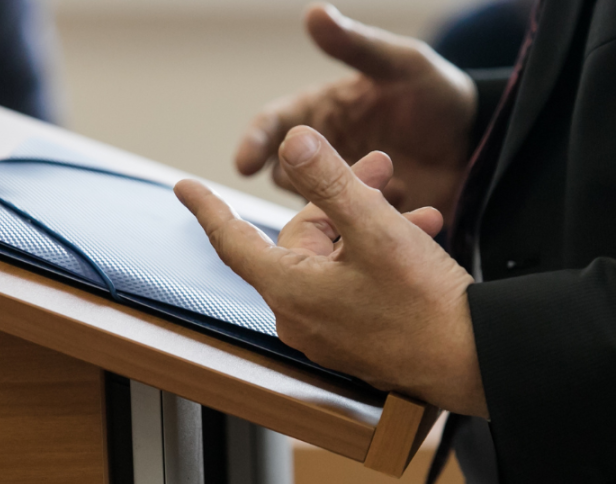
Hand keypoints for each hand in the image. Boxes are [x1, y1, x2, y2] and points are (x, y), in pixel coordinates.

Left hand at [177, 127, 487, 417]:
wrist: (470, 362)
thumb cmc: (423, 303)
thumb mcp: (375, 230)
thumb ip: (330, 182)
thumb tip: (293, 142)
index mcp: (289, 289)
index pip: (233, 240)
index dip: (208, 208)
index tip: (185, 188)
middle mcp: (298, 315)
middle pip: (302, 240)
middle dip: (341, 200)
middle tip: (384, 172)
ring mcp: (325, 331)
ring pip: (333, 258)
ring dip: (369, 226)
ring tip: (416, 211)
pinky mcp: (351, 339)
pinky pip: (349, 284)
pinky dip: (375, 258)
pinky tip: (417, 239)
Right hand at [235, 3, 476, 219]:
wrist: (470, 146)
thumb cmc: (434, 97)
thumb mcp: (403, 65)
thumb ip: (359, 47)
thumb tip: (314, 13)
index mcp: (316, 114)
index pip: (272, 127)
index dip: (255, 143)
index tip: (245, 164)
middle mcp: (318, 157)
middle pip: (285, 176)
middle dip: (306, 180)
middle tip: (346, 174)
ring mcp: (337, 193)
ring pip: (315, 209)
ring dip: (343, 203)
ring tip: (392, 184)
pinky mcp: (358, 223)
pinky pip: (350, 231)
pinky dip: (371, 222)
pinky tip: (407, 200)